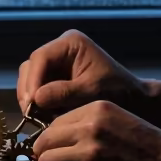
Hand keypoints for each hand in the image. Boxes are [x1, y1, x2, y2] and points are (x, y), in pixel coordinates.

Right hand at [17, 30, 147, 117]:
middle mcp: (59, 49)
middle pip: (31, 67)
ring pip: (30, 79)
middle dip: (29, 90)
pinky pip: (36, 89)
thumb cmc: (117, 91)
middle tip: (32, 113)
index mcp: (71, 43)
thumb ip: (64, 92)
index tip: (32, 102)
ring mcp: (55, 64)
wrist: (132, 101)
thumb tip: (36, 98)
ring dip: (31, 98)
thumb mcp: (91, 91)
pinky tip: (44, 116)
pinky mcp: (54, 79)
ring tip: (39, 117)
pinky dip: (37, 103)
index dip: (33, 80)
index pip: (41, 57)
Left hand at [33, 100, 160, 160]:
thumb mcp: (122, 121)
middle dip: (50, 157)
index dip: (55, 141)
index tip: (60, 151)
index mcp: (97, 109)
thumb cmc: (154, 150)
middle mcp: (89, 128)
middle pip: (43, 143)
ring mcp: (89, 155)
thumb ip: (91, 126)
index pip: (54, 123)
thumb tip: (59, 141)